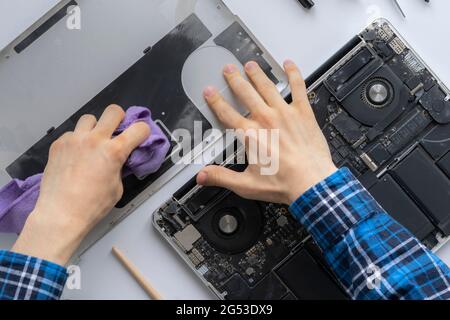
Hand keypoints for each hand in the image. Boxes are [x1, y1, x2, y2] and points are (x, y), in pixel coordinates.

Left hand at [12, 105, 149, 264]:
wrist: (61, 214)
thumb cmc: (91, 205)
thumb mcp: (117, 187)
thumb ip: (120, 167)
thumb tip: (119, 160)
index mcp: (114, 152)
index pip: (139, 128)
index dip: (143, 131)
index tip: (141, 135)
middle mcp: (94, 140)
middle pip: (113, 111)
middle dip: (120, 119)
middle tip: (117, 131)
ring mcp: (74, 140)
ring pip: (89, 118)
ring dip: (95, 127)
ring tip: (93, 142)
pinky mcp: (59, 144)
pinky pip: (72, 133)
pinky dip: (77, 140)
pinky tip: (76, 155)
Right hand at [197, 61, 336, 204]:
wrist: (311, 183)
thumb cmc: (283, 183)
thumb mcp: (246, 185)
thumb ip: (222, 177)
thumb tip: (202, 176)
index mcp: (250, 135)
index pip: (227, 113)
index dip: (216, 101)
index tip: (210, 92)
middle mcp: (265, 119)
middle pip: (245, 93)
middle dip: (235, 79)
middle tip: (229, 69)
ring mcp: (284, 113)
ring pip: (267, 86)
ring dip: (257, 74)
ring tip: (250, 64)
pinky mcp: (302, 113)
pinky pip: (297, 87)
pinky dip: (293, 74)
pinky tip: (289, 65)